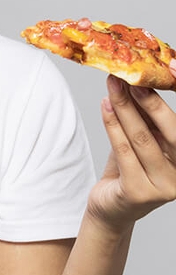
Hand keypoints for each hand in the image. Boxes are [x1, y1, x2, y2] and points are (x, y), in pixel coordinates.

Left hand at [87, 75, 175, 235]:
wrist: (111, 205)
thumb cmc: (129, 167)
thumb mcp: (143, 138)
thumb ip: (144, 116)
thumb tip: (136, 79)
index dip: (174, 96)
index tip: (171, 69)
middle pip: (172, 131)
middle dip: (150, 101)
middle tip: (132, 79)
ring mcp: (165, 187)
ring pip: (142, 138)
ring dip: (124, 108)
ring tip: (112, 86)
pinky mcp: (139, 193)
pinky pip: (123, 150)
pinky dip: (112, 124)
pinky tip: (105, 105)